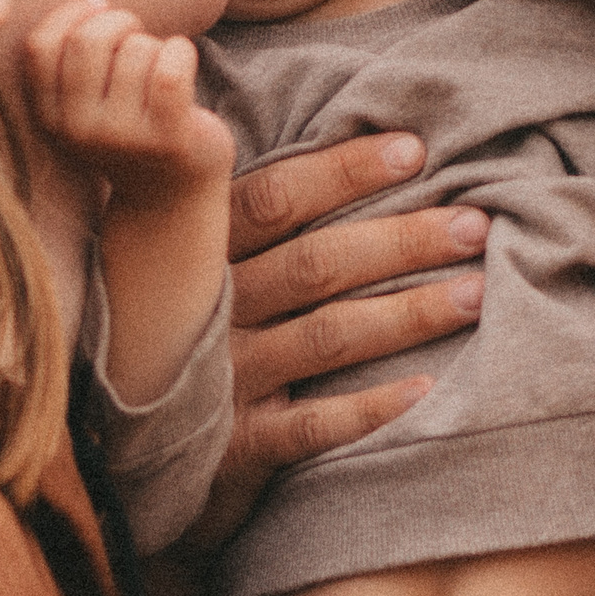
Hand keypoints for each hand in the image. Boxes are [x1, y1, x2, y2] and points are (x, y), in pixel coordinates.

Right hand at [25, 0, 233, 205]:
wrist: (171, 192)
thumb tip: (95, 2)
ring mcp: (123, 136)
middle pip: (89, 41)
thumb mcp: (84, 100)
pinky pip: (171, 66)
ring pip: (138, 49)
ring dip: (156, 46)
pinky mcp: (168, 136)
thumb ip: (71, 57)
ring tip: (159, 71)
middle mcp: (79, 130)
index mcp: (49, 116)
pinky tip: (182, 61)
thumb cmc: (129, 125)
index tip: (99, 8)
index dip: (70, 13)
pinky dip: (182, 50)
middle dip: (120, 22)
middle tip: (136, 37)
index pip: (40, 46)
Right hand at [186, 133, 487, 547]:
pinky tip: (427, 390)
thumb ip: (245, 214)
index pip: (274, 197)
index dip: (344, 171)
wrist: (118, 446)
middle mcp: (209, 308)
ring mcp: (221, 379)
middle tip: (474, 224)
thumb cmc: (179, 324)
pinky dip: (369, 410)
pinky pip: (311, 426)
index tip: (415, 151)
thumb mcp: (189, 260)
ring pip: (327, 336)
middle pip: (317, 263)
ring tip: (476, 292)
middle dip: (402, 240)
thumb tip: (352, 149)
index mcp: (197, 250)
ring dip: (408, 313)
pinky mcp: (235, 446)